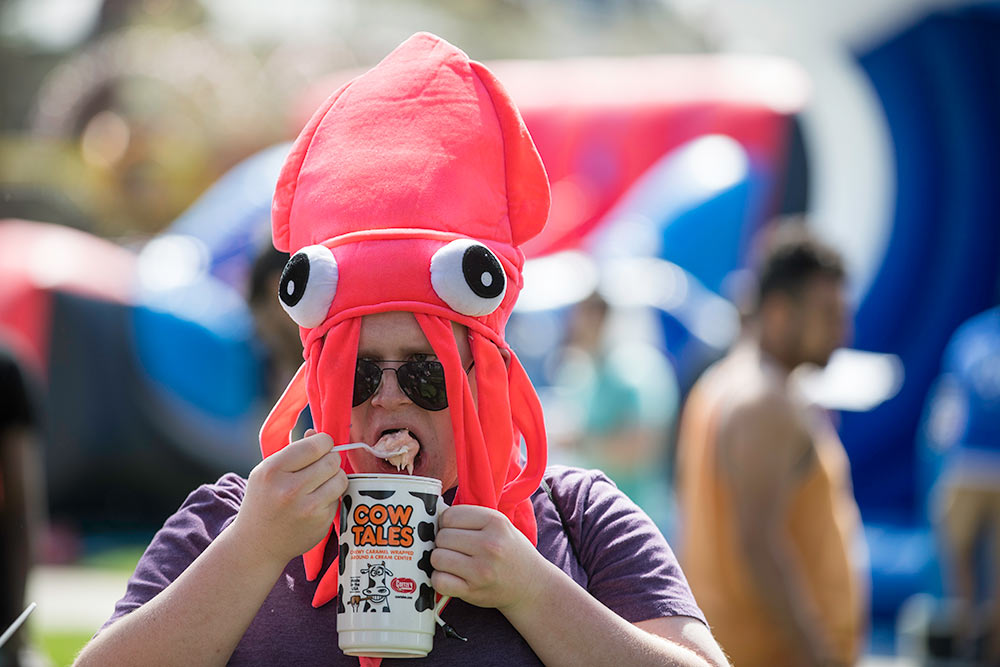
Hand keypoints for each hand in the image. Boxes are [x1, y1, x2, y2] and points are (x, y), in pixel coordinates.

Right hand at [231, 429, 347, 567]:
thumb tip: (316, 432)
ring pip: (340, 478)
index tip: (321, 447)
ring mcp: (307, 508)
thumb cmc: (263, 502)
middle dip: (330, 460)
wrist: (256, 545)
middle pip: (331, 460)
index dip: (323, 442)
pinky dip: (331, 497)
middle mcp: (290, 489)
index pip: (315, 445)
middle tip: (320, 467)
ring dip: (335, 477)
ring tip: (320, 483)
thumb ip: (293, 451)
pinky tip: (315, 503)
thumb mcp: (267, 472)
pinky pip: (338, 498)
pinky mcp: (321, 523)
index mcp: (273, 471)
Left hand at [430, 505, 546, 613]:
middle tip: (456, 548)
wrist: (532, 585)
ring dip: (441, 561)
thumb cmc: (511, 552)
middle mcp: (489, 544)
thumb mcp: (501, 525)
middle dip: (444, 542)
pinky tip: (452, 576)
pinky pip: (439, 580)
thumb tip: (436, 516)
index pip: (450, 515)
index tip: (453, 530)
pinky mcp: (473, 591)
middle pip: (442, 537)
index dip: (446, 523)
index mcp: (495, 522)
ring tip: (454, 562)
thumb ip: (471, 518)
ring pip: (437, 558)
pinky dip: (440, 579)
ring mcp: (481, 570)